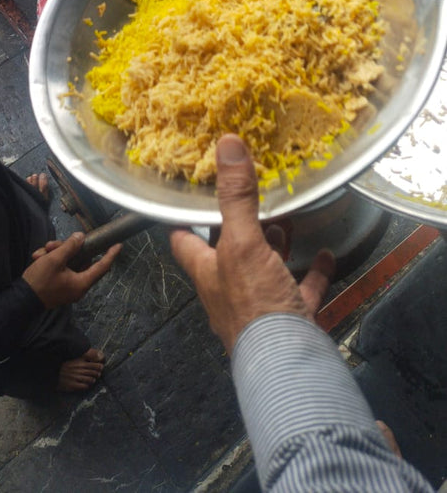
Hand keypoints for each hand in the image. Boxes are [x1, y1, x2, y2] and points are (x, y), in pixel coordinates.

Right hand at [23, 231, 121, 308]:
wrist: (20, 300)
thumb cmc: (39, 281)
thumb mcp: (54, 260)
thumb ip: (69, 247)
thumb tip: (81, 238)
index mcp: (81, 283)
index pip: (101, 267)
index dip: (110, 255)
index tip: (118, 245)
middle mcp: (77, 286)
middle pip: (80, 260)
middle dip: (66, 249)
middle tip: (51, 246)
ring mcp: (67, 286)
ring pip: (68, 262)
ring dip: (55, 254)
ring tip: (40, 254)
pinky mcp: (58, 285)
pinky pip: (60, 268)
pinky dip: (50, 261)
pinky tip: (38, 258)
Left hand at [170, 135, 334, 353]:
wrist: (288, 363)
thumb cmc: (254, 304)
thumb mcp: (243, 242)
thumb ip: (236, 195)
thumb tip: (226, 143)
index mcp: (207, 271)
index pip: (183, 239)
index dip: (183, 218)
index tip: (189, 194)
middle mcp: (227, 289)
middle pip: (227, 252)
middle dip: (239, 227)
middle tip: (252, 199)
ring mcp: (259, 307)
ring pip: (263, 270)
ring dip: (273, 246)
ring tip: (285, 220)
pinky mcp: (289, 319)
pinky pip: (300, 290)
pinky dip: (312, 272)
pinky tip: (324, 254)